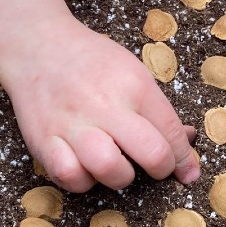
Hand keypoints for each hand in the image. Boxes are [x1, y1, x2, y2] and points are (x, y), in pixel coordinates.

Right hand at [0, 0, 199, 192]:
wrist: (38, 46)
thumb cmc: (92, 63)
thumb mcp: (132, 72)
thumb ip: (157, 110)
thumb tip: (187, 143)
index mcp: (133, 85)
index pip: (171, 132)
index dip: (184, 159)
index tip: (186, 172)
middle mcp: (105, 105)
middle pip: (151, 153)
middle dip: (161, 169)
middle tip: (154, 168)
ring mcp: (72, 124)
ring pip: (110, 169)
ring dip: (120, 177)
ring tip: (116, 165)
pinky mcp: (44, 141)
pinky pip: (71, 177)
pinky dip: (82, 180)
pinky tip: (85, 167)